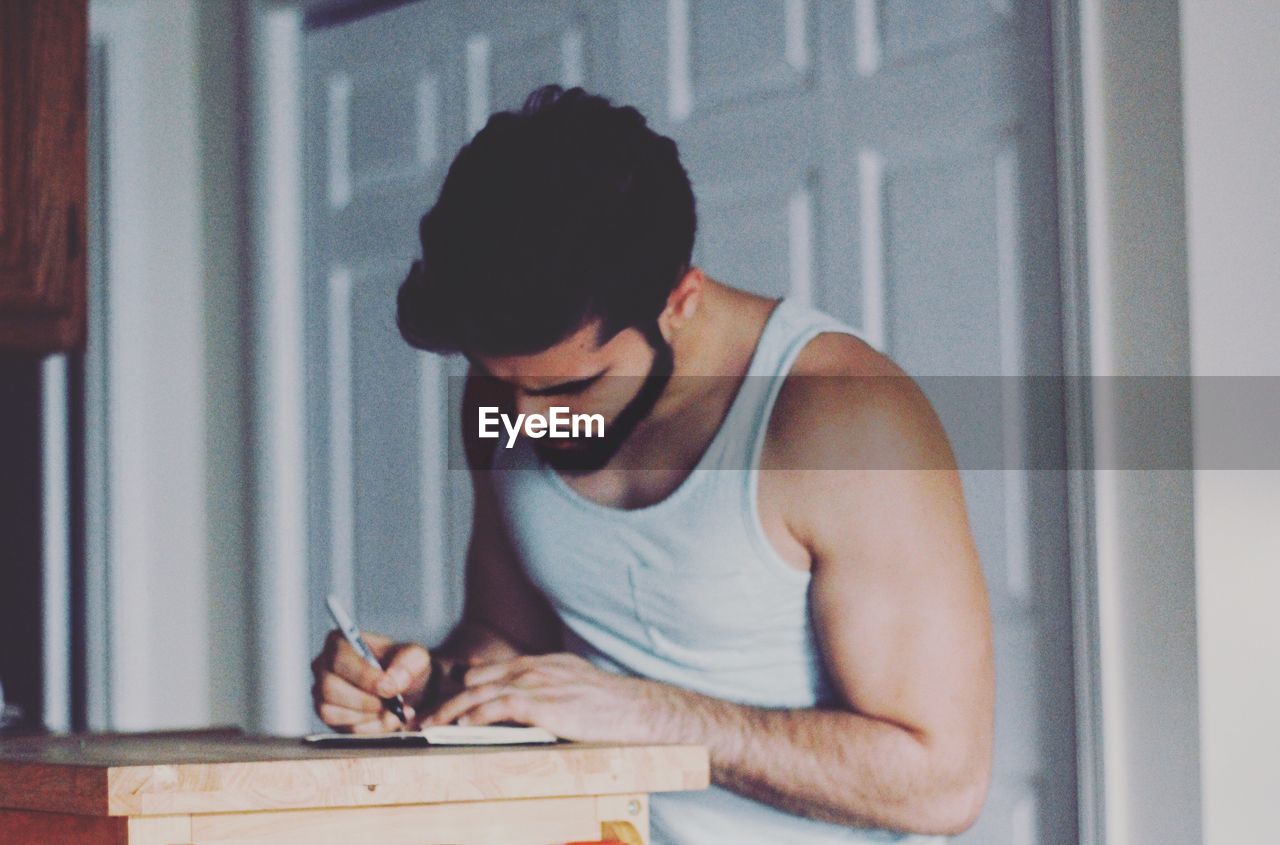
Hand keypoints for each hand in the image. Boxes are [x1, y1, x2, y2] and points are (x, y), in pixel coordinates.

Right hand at [310, 629, 431, 731]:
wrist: (405, 691)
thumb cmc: (402, 667)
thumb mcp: (415, 657)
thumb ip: (408, 663)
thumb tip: (392, 680)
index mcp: (340, 642)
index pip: (340, 659)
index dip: (364, 676)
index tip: (388, 688)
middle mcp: (324, 666)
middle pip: (330, 688)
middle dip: (365, 701)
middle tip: (391, 703)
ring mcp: (322, 693)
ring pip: (332, 712)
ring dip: (368, 716)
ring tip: (391, 710)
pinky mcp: (329, 717)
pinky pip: (342, 730)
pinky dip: (369, 729)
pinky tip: (384, 718)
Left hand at [423, 652, 664, 742]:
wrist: (635, 708)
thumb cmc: (608, 703)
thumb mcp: (572, 683)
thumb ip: (545, 687)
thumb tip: (523, 705)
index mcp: (539, 663)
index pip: (488, 671)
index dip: (461, 689)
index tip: (443, 704)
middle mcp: (533, 669)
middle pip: (476, 681)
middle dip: (446, 700)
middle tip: (423, 718)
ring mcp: (537, 684)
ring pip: (480, 693)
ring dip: (450, 710)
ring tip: (430, 725)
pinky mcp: (542, 705)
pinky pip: (498, 707)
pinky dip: (475, 715)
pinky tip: (461, 725)